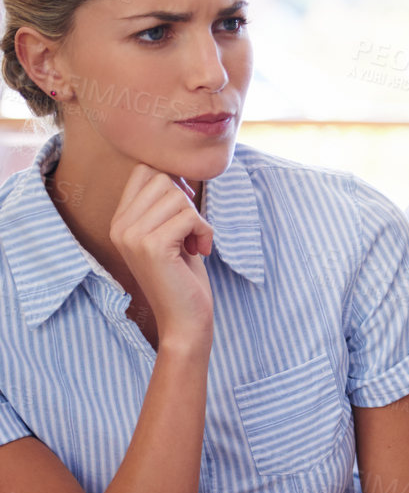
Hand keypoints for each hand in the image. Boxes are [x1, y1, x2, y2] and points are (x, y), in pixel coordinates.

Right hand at [109, 164, 213, 349]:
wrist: (183, 321)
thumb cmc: (184, 277)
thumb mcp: (171, 234)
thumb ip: (167, 204)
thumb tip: (177, 173)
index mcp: (120, 221)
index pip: (144, 172)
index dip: (174, 185)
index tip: (184, 214)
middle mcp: (119, 226)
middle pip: (162, 179)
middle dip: (187, 203)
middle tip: (191, 232)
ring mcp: (132, 235)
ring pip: (177, 196)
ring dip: (197, 220)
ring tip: (194, 244)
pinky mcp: (151, 246)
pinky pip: (189, 216)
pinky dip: (204, 231)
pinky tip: (200, 251)